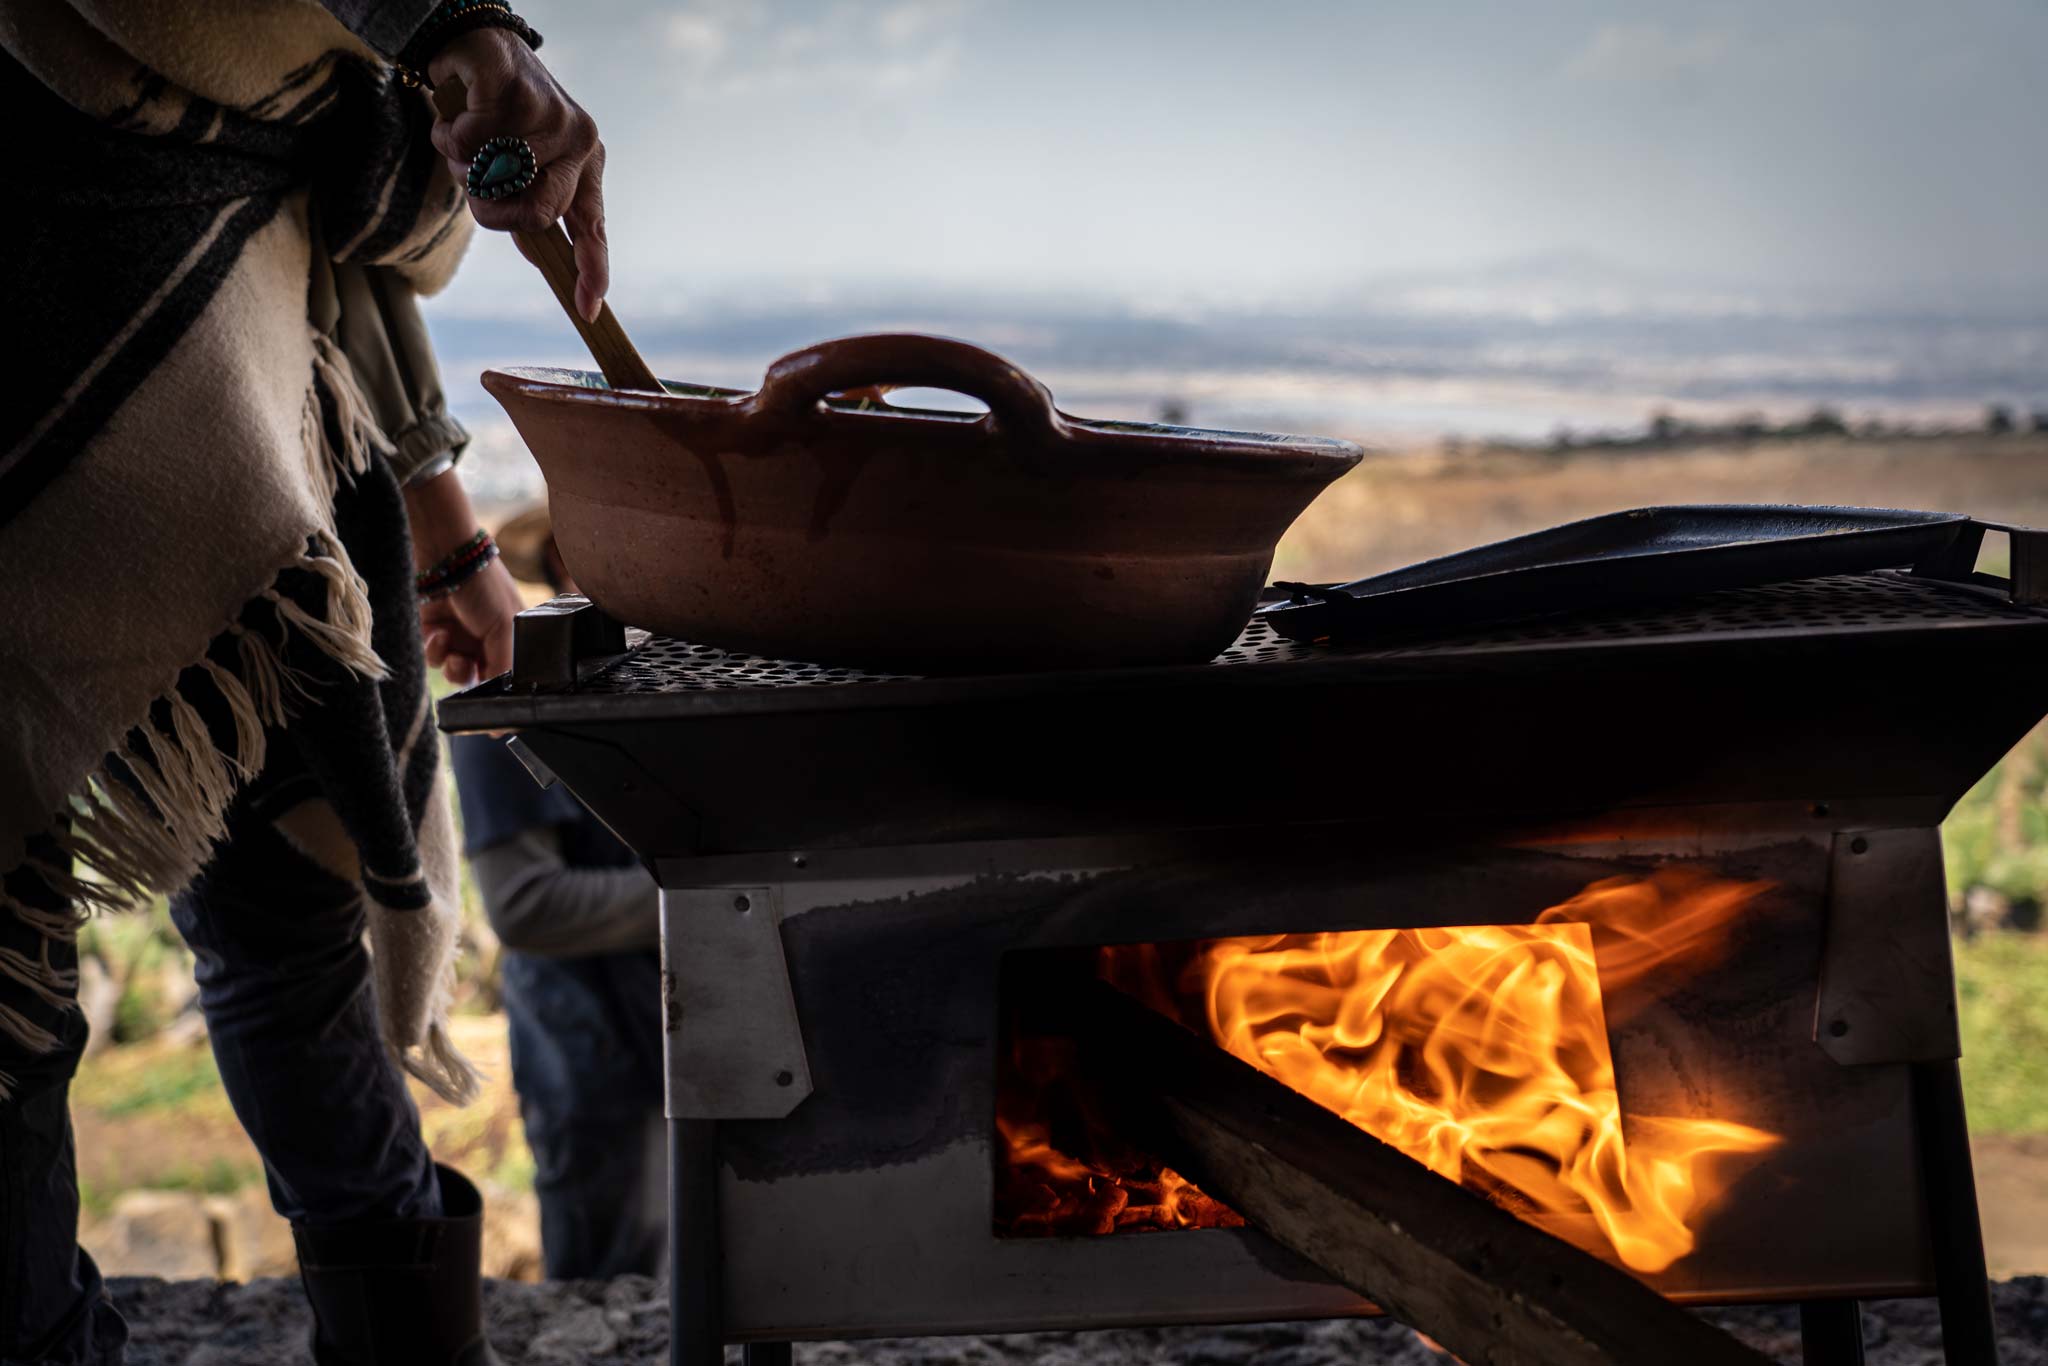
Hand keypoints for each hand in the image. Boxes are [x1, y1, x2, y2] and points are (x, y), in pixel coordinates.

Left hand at [404, 466, 520, 686]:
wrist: (445, 557)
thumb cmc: (484, 585)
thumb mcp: (505, 626)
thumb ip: (505, 664)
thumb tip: (504, 699)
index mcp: (512, 636)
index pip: (509, 673)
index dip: (499, 686)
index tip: (491, 692)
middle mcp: (486, 639)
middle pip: (480, 677)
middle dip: (471, 677)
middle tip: (467, 666)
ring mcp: (459, 636)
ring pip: (454, 672)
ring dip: (452, 667)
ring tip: (452, 651)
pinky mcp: (432, 632)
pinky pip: (433, 658)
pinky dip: (435, 651)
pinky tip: (438, 634)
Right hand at [428, 26, 607, 320]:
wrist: (474, 40)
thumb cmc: (496, 113)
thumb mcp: (520, 164)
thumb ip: (530, 206)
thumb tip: (544, 258)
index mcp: (585, 163)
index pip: (593, 226)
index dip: (593, 269)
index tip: (588, 308)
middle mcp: (578, 140)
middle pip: (536, 215)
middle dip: (493, 212)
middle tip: (475, 185)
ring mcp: (551, 114)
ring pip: (494, 181)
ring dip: (463, 167)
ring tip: (466, 135)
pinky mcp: (514, 89)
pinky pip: (467, 143)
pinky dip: (448, 135)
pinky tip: (456, 111)